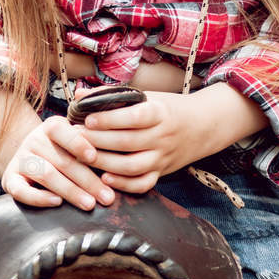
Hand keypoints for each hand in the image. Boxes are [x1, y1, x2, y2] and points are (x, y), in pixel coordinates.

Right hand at [0, 115, 117, 211]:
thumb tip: (120, 157)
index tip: (95, 158)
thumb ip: (92, 142)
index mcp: (51, 126)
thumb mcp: (73, 139)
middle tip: (107, 197)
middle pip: (61, 160)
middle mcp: (33, 140)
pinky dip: (39, 197)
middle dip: (88, 180)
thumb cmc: (61, 151)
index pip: (62, 131)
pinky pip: (21, 190)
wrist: (26, 158)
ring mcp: (20, 160)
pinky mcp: (10, 180)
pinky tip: (57, 203)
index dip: (78, 143)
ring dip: (70, 190)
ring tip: (90, 204)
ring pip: (45, 174)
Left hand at [76, 93, 207, 190]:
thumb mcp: (147, 96)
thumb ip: (113, 96)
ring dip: (105, 163)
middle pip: (127, 143)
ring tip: (84, 156)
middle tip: (76, 137)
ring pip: (132, 166)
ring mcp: (162, 157)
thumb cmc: (167, 108)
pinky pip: (142, 184)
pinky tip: (104, 178)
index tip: (87, 118)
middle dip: (98, 141)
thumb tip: (80, 94)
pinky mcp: (161, 173)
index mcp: (160, 113)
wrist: (202, 126)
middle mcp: (162, 136)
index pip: (134, 117)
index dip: (109, 119)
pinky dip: (123, 184)